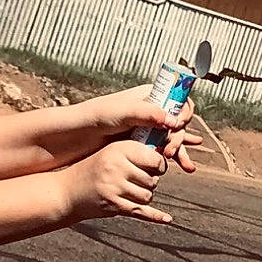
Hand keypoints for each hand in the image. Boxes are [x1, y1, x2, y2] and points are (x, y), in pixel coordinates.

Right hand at [62, 140, 171, 226]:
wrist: (68, 191)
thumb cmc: (93, 169)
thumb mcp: (111, 153)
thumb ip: (135, 153)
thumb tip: (165, 156)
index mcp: (120, 149)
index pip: (155, 159)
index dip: (159, 165)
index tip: (154, 168)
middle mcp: (117, 167)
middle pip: (153, 180)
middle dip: (149, 182)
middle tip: (136, 181)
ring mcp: (115, 188)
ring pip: (148, 196)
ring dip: (143, 196)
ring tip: (129, 191)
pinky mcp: (114, 206)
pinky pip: (141, 212)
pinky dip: (156, 216)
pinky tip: (167, 219)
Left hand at [74, 84, 202, 173]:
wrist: (76, 136)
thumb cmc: (96, 117)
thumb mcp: (123, 112)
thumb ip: (148, 114)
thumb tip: (173, 121)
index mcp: (150, 95)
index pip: (178, 100)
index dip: (183, 113)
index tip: (177, 125)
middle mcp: (151, 111)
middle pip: (177, 122)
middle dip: (179, 137)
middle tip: (168, 151)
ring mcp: (147, 128)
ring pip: (172, 138)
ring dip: (181, 150)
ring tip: (185, 165)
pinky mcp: (142, 144)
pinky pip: (163, 149)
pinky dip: (175, 157)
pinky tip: (185, 166)